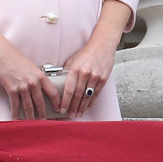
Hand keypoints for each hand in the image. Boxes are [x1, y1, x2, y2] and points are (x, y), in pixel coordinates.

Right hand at [0, 44, 59, 119]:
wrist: (3, 54)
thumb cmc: (18, 59)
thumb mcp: (33, 67)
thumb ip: (39, 78)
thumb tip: (42, 89)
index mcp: (41, 77)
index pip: (54, 93)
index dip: (57, 103)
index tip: (59, 110)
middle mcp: (33, 83)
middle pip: (41, 103)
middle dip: (43, 114)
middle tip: (45, 121)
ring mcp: (22, 87)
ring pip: (29, 106)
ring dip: (31, 116)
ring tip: (32, 123)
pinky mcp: (12, 89)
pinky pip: (15, 104)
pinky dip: (15, 112)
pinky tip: (16, 118)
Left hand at [59, 0, 129, 117]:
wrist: (102, 46)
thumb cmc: (85, 53)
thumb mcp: (72, 60)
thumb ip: (66, 72)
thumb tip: (59, 82)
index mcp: (75, 69)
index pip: (68, 89)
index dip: (64, 101)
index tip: (61, 108)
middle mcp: (85, 74)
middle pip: (78, 95)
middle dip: (72, 106)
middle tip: (68, 115)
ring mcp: (95, 77)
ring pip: (87, 96)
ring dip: (81, 107)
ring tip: (77, 114)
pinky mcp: (103, 79)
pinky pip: (96, 94)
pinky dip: (91, 102)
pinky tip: (86, 108)